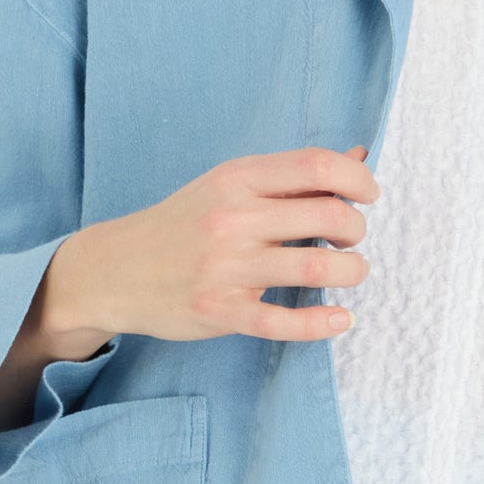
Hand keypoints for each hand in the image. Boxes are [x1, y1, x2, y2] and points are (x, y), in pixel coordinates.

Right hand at [46, 143, 378, 346]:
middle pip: (329, 216)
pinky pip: (286, 323)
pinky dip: (325, 323)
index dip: (358, 180)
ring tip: (349, 272)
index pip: (317, 166)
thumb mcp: (230, 184)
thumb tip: (358, 159)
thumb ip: (292, 176)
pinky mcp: (222, 311)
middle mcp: (234, 218)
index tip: (368, 195)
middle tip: (350, 239)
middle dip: (357, 229)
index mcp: (237, 177)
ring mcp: (227, 267)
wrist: (115, 270)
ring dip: (352, 271)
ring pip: (317, 268)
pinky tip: (341, 318)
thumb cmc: (185, 223)